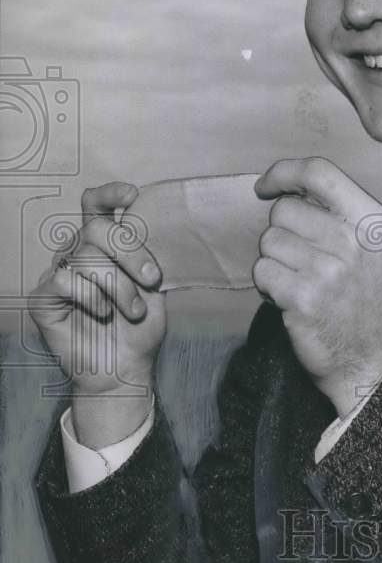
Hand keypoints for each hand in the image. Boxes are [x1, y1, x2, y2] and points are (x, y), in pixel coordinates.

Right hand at [28, 181, 165, 443]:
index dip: (110, 193)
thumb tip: (158, 222)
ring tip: (134, 311)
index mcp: (104, 244)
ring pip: (86, 256)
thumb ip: (148, 254)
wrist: (125, 369)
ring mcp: (58, 273)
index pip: (96, 204)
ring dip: (119, 285)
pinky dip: (92, 297)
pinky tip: (104, 314)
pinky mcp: (42, 297)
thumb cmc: (139, 328)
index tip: (133, 196)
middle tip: (151, 280)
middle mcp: (77, 252)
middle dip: (131, 251)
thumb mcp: (153, 287)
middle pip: (96, 227)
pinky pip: (64, 280)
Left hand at [253, 157, 381, 417]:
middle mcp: (352, 241)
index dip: (283, 172)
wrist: (376, 363)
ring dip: (274, 262)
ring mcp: (327, 270)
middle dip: (281, 233)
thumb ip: (343, 216)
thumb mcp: (377, 250)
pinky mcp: (303, 298)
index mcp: (372, 222)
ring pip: (268, 241)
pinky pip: (262, 272)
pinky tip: (290, 300)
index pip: (319, 172)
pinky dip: (267, 287)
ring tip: (298, 282)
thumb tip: (289, 190)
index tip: (265, 186)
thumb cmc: (370, 305)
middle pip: (284, 210)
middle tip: (300, 260)